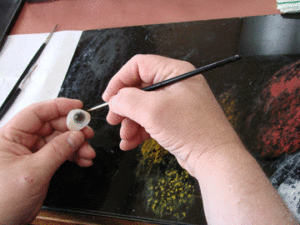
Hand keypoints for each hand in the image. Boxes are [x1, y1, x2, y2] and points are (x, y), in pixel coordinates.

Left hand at [0, 98, 94, 223]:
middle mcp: (22, 141)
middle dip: (73, 130)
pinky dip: (74, 155)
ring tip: (88, 153)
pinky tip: (82, 160)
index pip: (37, 112)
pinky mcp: (42, 163)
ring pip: (61, 139)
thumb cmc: (1, 200)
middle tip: (88, 133)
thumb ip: (57, 151)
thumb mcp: (32, 172)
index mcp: (11, 136)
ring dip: (77, 145)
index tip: (78, 107)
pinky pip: (62, 153)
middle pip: (53, 125)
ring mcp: (33, 152)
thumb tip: (76, 136)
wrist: (1, 224)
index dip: (59, 107)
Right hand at [102, 54, 240, 175]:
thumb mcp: (153, 110)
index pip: (139, 65)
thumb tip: (115, 100)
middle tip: (113, 121)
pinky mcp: (175, 120)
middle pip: (139, 88)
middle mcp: (176, 84)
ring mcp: (176, 103)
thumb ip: (127, 100)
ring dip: (130, 122)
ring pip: (143, 107)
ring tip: (125, 138)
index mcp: (174, 72)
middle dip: (124, 106)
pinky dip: (139, 130)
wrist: (214, 158)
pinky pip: (152, 120)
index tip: (108, 99)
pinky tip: (130, 143)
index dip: (120, 80)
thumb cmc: (188, 128)